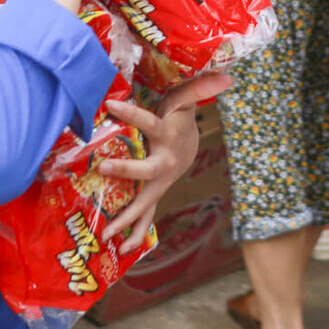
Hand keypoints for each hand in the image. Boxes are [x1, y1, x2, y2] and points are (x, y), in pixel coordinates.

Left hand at [97, 74, 231, 252]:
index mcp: (167, 137)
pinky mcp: (153, 193)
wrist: (188, 144)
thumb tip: (226, 76)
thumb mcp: (184, 99)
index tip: (110, 104)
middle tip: (103, 168)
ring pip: (145, 203)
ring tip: (106, 236)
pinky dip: (135, 234)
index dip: (131, 113)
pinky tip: (120, 251)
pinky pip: (145, 217)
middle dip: (126, 170)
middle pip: (146, 170)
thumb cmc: (179, 118)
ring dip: (127, 220)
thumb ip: (197, 87)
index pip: (149, 122)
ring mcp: (159, 182)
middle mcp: (163, 163)